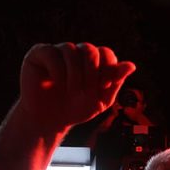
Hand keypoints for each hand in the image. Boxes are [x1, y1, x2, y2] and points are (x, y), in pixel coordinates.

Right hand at [17, 42, 135, 131]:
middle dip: (91, 73)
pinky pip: (51, 53)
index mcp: (94, 61)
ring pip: (71, 49)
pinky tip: (57, 82)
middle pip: (90, 50)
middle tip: (86, 92)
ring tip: (72, 91)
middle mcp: (76, 53)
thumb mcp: (102, 99)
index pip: (106, 53)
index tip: (103, 89)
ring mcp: (57, 52)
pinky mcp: (38, 54)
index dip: (107, 70)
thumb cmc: (76, 109)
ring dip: (74, 74)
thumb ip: (115, 81)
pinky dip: (57, 70)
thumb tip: (131, 65)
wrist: (49, 120)